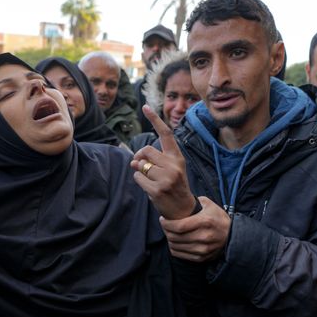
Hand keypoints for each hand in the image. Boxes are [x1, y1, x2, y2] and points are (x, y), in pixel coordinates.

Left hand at [131, 104, 195, 218]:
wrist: (182, 209)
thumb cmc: (173, 186)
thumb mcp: (168, 170)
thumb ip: (153, 161)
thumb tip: (134, 161)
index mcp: (177, 157)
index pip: (166, 134)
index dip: (154, 119)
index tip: (145, 107)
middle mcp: (173, 165)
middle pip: (146, 150)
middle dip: (139, 157)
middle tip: (141, 165)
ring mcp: (166, 178)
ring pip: (140, 165)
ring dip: (139, 171)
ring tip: (149, 179)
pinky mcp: (157, 190)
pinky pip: (138, 177)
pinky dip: (138, 180)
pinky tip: (148, 187)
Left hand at [159, 196, 230, 261]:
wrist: (232, 236)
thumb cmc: (218, 219)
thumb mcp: (209, 205)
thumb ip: (194, 201)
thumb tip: (178, 198)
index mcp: (205, 222)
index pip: (178, 226)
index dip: (166, 224)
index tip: (163, 220)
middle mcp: (204, 237)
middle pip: (175, 237)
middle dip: (166, 231)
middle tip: (165, 225)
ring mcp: (203, 249)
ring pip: (175, 246)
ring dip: (169, 239)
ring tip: (170, 233)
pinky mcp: (201, 257)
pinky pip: (180, 255)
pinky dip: (174, 248)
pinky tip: (175, 241)